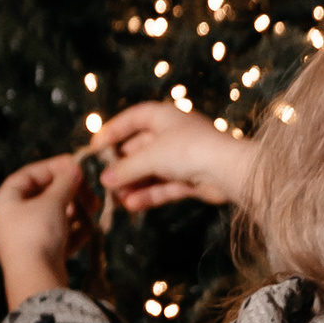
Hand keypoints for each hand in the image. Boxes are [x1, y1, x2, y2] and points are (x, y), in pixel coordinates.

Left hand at [0, 151, 91, 307]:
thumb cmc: (37, 234)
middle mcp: (10, 219)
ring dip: (75, 211)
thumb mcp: (53, 201)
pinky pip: (57, 237)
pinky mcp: (37, 256)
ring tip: (93, 209)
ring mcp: (23, 239)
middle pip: (43, 196)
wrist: (35, 279)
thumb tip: (74, 169)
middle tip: (90, 191)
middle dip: (70, 192)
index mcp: (5, 201)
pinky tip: (90, 229)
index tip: (76, 165)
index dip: (54, 167)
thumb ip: (65, 182)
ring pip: (52, 217)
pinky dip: (73, 232)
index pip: (29, 174)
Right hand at [93, 99, 261, 215]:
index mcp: (165, 116)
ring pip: (151, 170)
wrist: (229, 170)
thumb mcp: (150, 156)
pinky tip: (132, 205)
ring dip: (134, 184)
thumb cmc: (188, 151)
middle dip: (122, 166)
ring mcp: (183, 157)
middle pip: (140, 148)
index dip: (113, 131)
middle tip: (104, 181)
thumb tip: (104, 180)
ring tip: (117, 198)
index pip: (133, 118)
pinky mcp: (191, 179)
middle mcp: (173, 134)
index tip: (95, 147)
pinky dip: (149, 194)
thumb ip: (124, 169)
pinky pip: (164, 186)